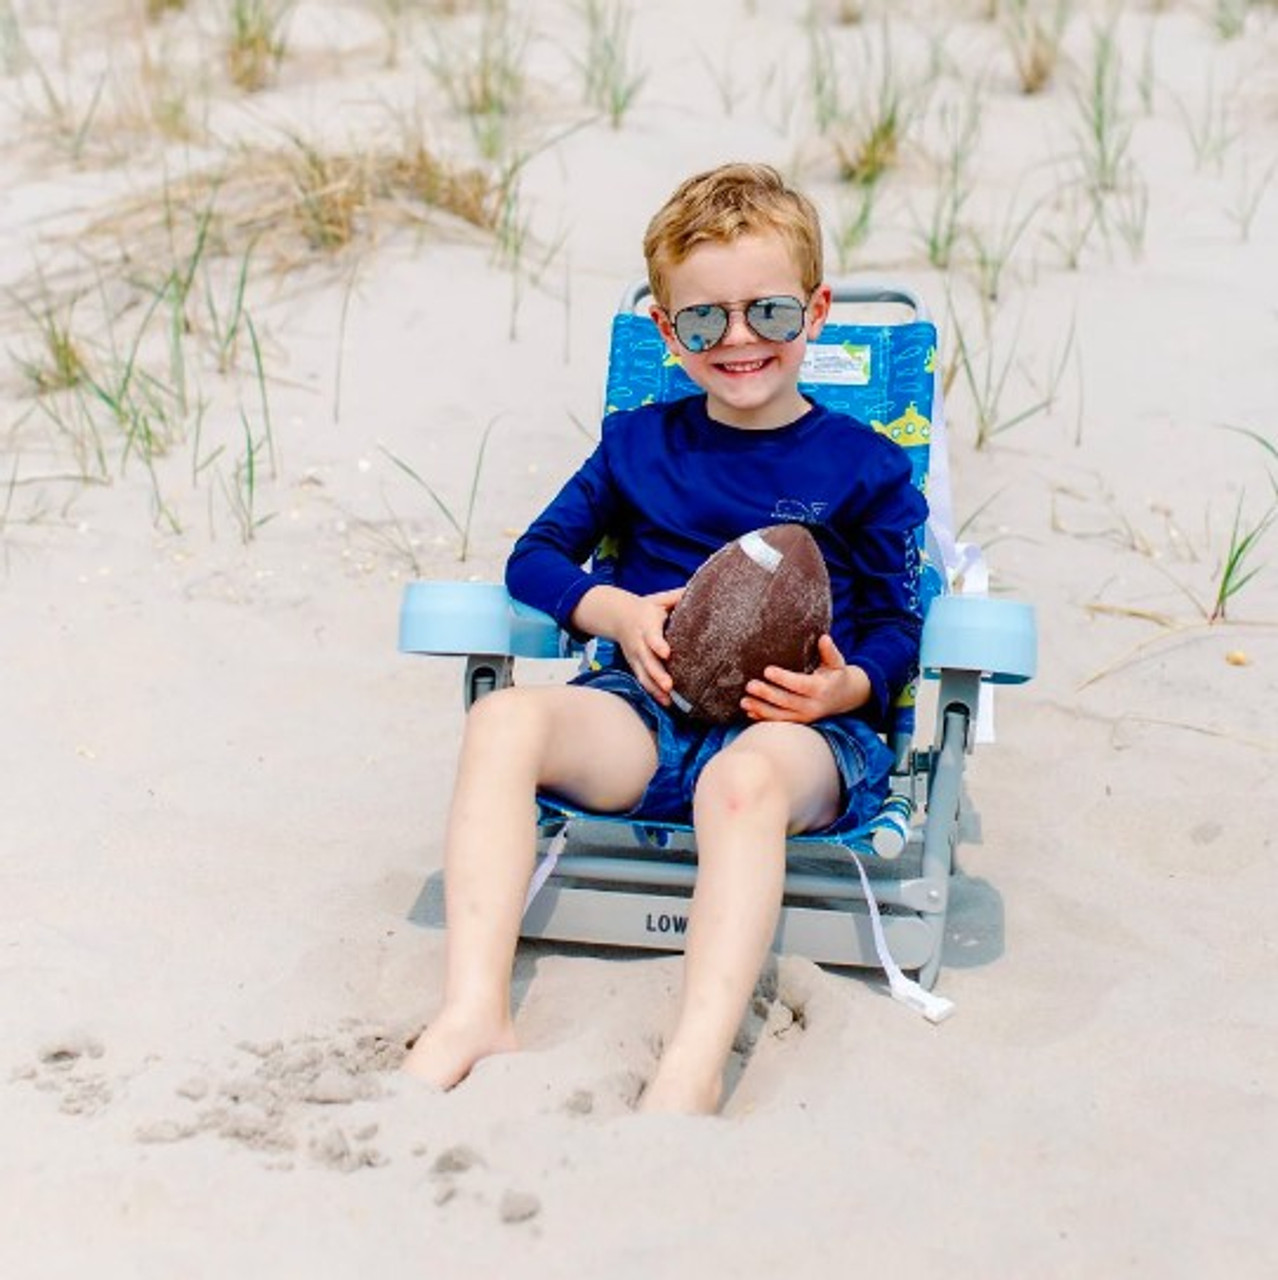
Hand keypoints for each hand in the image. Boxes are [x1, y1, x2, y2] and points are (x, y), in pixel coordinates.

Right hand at [574, 585, 683, 704]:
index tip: (666, 653)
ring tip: (669, 700)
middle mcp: (639, 642)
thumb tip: (698, 589)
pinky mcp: (635, 665)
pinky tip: (666, 702)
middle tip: (670, 686)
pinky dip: (653, 692)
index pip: (651, 636)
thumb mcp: (659, 599)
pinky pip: (643, 681)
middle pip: (647, 661)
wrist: (618, 616)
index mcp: (646, 624)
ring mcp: (635, 656)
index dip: (658, 644)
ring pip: (644, 675)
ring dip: (655, 688)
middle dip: (657, 675)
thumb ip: (676, 597)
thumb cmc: (646, 608)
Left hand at [741, 635, 870, 723]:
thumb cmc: (836, 675)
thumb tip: (824, 637)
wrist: (844, 698)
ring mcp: (804, 717)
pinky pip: (779, 722)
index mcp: (821, 689)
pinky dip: (763, 718)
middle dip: (767, 694)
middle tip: (750, 685)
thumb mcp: (837, 663)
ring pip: (780, 715)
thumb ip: (829, 651)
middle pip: (786, 701)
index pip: (800, 684)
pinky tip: (749, 711)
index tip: (767, 670)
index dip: (784, 678)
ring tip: (744, 701)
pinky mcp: (798, 722)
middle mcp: (812, 706)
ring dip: (761, 709)